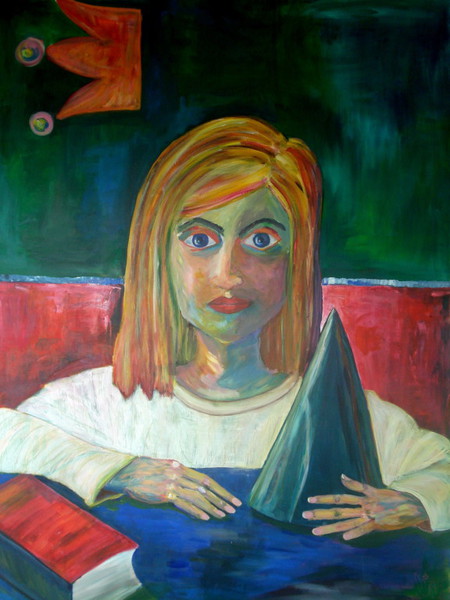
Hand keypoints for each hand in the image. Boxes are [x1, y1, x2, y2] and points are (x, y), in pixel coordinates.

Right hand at [105, 457, 241, 519]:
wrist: (127, 473)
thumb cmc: (146, 471)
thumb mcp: (165, 467)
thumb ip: (179, 473)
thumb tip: (193, 482)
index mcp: (181, 467)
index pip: (206, 479)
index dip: (220, 489)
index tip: (232, 497)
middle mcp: (179, 474)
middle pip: (206, 488)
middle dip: (222, 498)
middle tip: (234, 507)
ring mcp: (172, 484)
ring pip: (198, 496)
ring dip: (212, 507)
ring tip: (223, 515)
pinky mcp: (164, 494)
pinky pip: (184, 504)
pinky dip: (196, 511)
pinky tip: (205, 517)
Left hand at [302, 474, 428, 539]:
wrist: (412, 505)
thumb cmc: (391, 498)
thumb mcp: (373, 489)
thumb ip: (357, 485)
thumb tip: (342, 475)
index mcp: (362, 497)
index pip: (339, 498)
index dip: (324, 498)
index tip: (309, 500)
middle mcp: (363, 505)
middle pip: (338, 510)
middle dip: (320, 513)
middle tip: (304, 515)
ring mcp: (370, 515)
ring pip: (346, 521)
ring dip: (330, 527)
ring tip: (315, 531)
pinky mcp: (379, 524)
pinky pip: (365, 529)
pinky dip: (356, 532)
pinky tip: (346, 537)